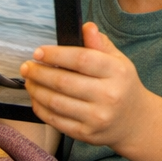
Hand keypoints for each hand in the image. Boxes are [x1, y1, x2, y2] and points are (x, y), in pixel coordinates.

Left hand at [22, 22, 150, 149]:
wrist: (134, 121)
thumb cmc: (122, 85)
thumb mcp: (118, 60)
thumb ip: (100, 44)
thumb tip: (86, 26)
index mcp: (117, 72)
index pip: (81, 59)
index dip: (56, 54)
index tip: (39, 52)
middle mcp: (109, 95)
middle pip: (64, 81)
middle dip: (39, 73)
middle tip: (27, 67)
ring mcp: (97, 117)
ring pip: (56, 102)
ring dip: (36, 90)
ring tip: (29, 81)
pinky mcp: (86, 133)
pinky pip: (55, 120)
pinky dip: (41, 108)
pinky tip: (37, 98)